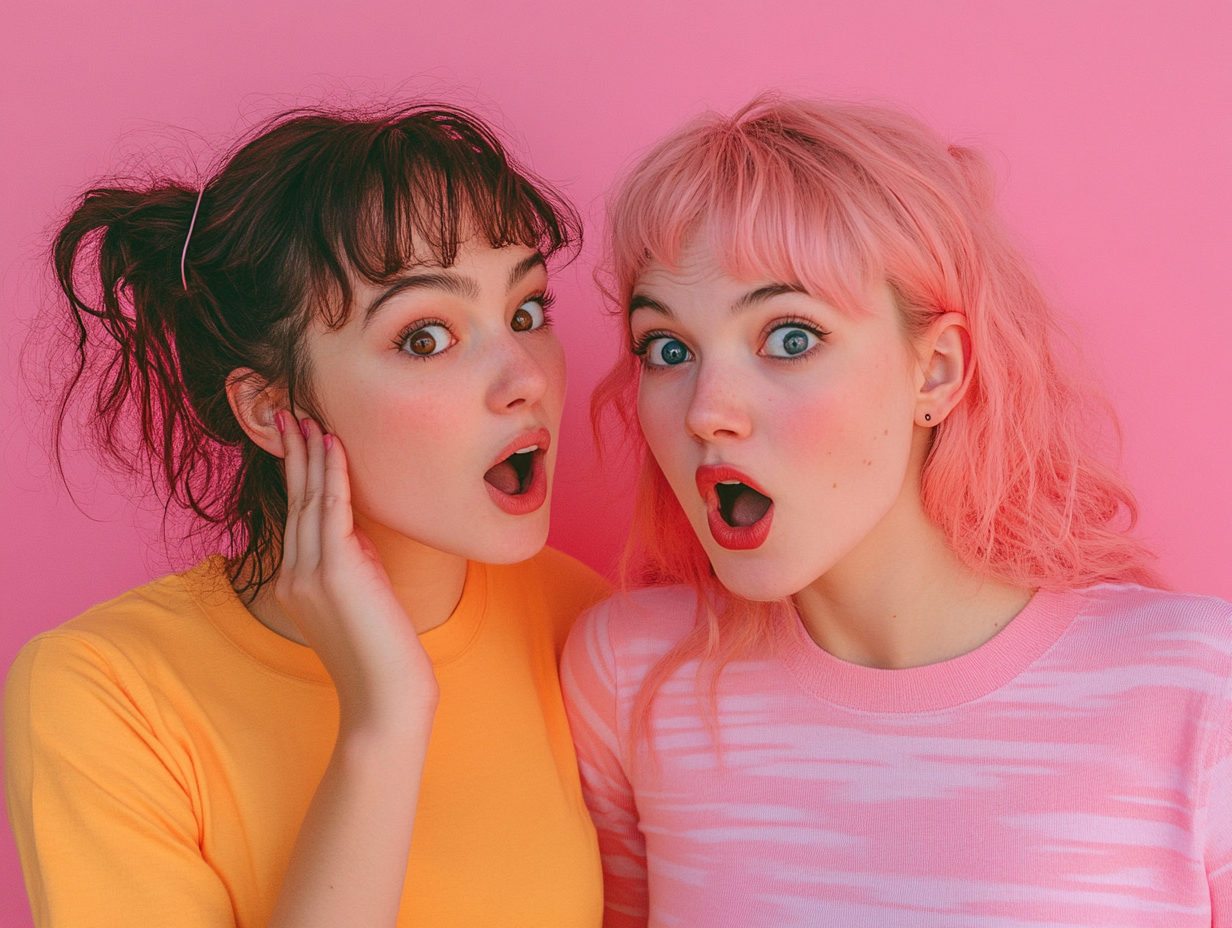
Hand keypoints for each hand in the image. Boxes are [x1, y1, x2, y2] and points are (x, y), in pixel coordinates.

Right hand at [275, 413, 438, 732]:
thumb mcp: (361, 598)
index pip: (297, 515)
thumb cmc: (384, 655)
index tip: (298, 437)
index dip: (297, 473)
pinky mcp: (334, 571)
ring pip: (307, 498)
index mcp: (295, 582)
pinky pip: (330, 508)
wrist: (385, 698)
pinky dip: (331, 472)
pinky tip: (332, 443)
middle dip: (293, 453)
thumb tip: (357, 531)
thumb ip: (352, 563)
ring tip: (307, 416)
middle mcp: (293, 575)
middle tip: (289, 411)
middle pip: (293, 500)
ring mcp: (308, 573)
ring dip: (308, 452)